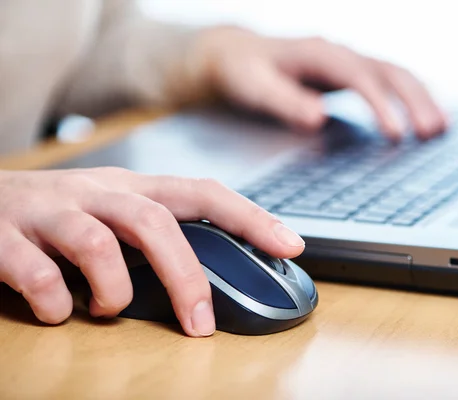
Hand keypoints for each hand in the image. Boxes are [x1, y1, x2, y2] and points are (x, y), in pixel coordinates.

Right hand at [0, 168, 304, 336]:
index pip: (202, 192)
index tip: (290, 245)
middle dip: (185, 277)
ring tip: (110, 309)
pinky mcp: (5, 237)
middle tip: (200, 324)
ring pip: (98, 245)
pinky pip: (39, 274)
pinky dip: (57, 305)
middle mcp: (96, 193)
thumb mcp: (115, 212)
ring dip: (115, 292)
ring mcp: (51, 212)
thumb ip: (156, 236)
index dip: (250, 216)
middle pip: (155, 222)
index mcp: (131, 188)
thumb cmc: (60, 213)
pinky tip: (59, 313)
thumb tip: (210, 277)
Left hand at [177, 26, 447, 139]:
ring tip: (440, 128)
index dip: (381, 105)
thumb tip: (318, 120)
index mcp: (318, 53)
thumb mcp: (255, 87)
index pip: (359, 78)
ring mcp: (347, 62)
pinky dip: (410, 99)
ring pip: (395, 74)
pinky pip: (388, 83)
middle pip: (388, 71)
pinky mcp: (349, 75)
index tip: (396, 134)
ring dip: (420, 99)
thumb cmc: (244, 71)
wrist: (237, 55)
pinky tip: (423, 117)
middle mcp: (339, 53)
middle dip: (414, 100)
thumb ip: (284, 102)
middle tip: (432, 132)